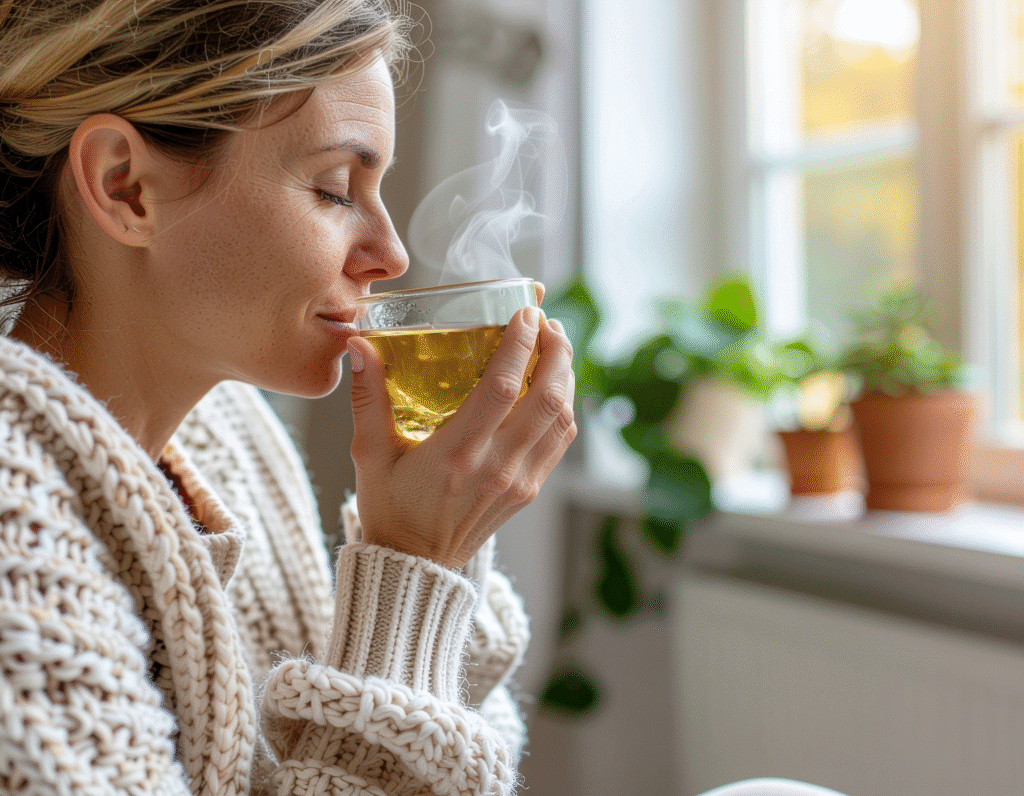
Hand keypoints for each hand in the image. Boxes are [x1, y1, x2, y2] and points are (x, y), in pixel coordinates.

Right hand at [346, 302, 575, 568]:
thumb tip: (360, 346)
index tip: (524, 313)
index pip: (501, 389)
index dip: (519, 346)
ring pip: (561, 418)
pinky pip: (559, 442)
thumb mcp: (369, 454)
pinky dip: (563, 408)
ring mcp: (518, 482)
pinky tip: (554, 386)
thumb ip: (368, 397)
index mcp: (455, 455)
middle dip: (555, 352)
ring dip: (565, 376)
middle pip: (547, 398)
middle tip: (546, 322)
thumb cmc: (389, 508)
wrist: (414, 565)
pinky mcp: (528, 491)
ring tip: (554, 346)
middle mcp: (495, 468)